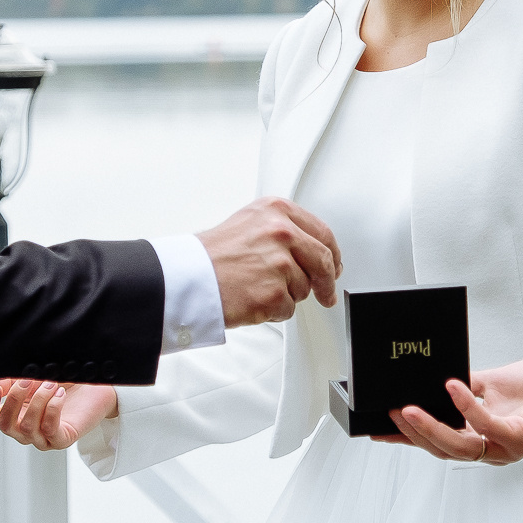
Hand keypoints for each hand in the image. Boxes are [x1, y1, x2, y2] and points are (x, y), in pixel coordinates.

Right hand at [0, 378, 116, 450]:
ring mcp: (43, 438)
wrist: (95, 386)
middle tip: (28, 380)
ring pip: (26, 427)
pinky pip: (49, 429)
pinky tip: (60, 394)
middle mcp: (25, 430)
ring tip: (50, 383)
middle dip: (14, 400)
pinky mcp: (62, 440)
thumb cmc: (63, 381)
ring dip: (38, 401)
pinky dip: (52, 408)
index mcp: (15, 415)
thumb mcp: (33, 378)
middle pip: (5, 425)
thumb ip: (10, 383)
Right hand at [196, 197, 340, 325]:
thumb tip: (316, 251)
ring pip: (305, 287)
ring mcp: (279, 263)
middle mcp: (281, 233)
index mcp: (277, 211)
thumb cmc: (213, 254)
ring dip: (287, 295)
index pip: (323, 233)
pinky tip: (253, 299)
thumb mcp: (251, 223)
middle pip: (323, 261)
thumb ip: (286, 231)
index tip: (334, 265)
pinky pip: (288, 308)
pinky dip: (274, 310)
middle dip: (327, 282)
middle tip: (326, 294)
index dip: (332, 254)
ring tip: (257, 286)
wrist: (188, 278)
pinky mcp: (274, 293)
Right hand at [385, 360, 522, 464]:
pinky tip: (453, 386)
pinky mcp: (520, 437)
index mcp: (481, 438)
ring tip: (408, 408)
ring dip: (431, 428)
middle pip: (442, 450)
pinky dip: (466, 407)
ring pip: (458, 447)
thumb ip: (464, 386)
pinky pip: (486, 426)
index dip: (408, 439)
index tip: (377, 432)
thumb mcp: (490, 384)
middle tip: (389, 414)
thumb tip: (433, 377)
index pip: (438, 442)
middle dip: (413, 434)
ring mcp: (505, 447)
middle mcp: (490, 449)